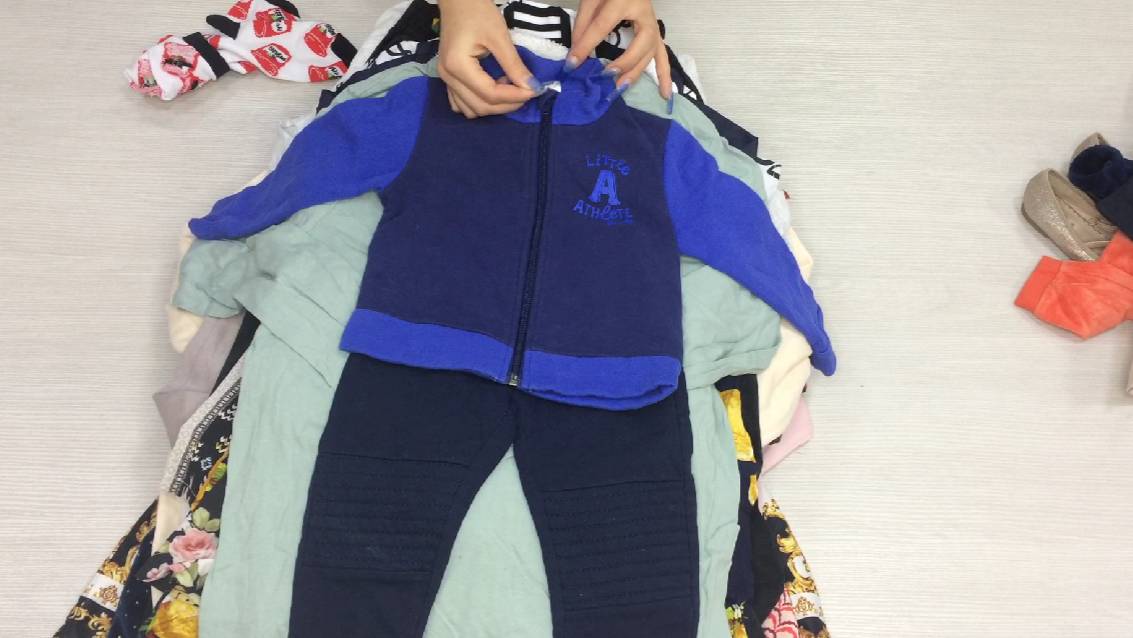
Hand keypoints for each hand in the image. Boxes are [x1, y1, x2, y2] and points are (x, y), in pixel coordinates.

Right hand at [437, 0, 541, 117]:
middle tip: (526, 91)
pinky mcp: (448, 77)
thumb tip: (532, 87)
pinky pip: (462, 102)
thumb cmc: (478, 12)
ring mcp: (445, 79)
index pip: (490, 94)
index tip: (534, 90)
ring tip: (509, 89)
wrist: (458, 0)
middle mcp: (448, 77)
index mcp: (458, 66)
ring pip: (471, 109)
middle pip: (480, 106)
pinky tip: (493, 89)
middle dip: (507, 104)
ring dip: (493, 106)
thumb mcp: (499, 37)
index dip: (514, 97)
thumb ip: (514, 65)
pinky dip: (480, 103)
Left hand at [568, 0, 670, 100]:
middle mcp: (645, 15)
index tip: (572, 63)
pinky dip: (664, 76)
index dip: (586, 45)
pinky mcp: (655, 35)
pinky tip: (665, 94)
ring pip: (652, 52)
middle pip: (640, 43)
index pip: (603, 26)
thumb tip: (576, 53)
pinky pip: (663, 56)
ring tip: (621, 88)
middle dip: (624, 62)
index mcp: (625, 0)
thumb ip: (583, 23)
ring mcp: (653, 26)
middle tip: (606, 75)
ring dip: (638, 72)